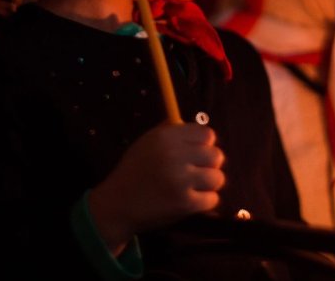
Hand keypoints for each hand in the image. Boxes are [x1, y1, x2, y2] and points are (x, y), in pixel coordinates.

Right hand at [88, 122, 224, 252]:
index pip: (207, 134)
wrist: (116, 205)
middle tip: (196, 172)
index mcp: (166, 136)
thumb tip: (198, 129)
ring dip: (208, 184)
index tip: (197, 154)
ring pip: (217, 178)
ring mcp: (181, 180)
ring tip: (194, 187)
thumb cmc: (133, 171)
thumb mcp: (146, 142)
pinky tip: (190, 201)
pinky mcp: (185, 203)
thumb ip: (171, 132)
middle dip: (209, 165)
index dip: (205, 145)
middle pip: (216, 155)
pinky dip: (204, 202)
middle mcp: (175, 155)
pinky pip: (212, 199)